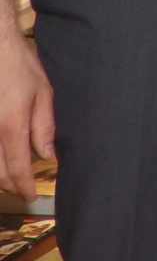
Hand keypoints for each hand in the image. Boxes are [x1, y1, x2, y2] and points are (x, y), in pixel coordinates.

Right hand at [0, 32, 51, 198]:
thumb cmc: (18, 65)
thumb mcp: (42, 92)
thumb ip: (44, 126)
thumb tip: (48, 154)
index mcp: (11, 125)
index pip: (18, 168)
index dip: (24, 186)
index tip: (31, 195)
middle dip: (10, 185)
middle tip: (22, 188)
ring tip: (11, 177)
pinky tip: (0, 158)